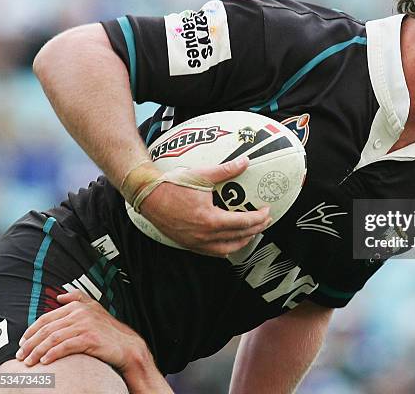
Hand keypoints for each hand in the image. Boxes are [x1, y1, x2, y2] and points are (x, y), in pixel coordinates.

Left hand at [16, 292, 171, 392]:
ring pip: (52, 339)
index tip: (23, 342)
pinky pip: (64, 347)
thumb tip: (60, 296)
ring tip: (29, 361)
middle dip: (30, 343)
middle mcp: (80, 314)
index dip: (31, 330)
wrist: (126, 345)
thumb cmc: (109, 331)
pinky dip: (52, 355)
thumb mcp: (95, 309)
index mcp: (78, 306)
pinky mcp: (89, 339)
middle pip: (47, 329)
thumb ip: (78, 299)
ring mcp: (85, 325)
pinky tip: (45, 361)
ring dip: (37, 352)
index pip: (47, 317)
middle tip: (21, 355)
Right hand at [139, 157, 271, 256]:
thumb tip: (245, 161)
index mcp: (210, 220)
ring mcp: (195, 242)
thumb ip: (226, 169)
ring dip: (242, 242)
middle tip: (265, 221)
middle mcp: (204, 235)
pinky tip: (229, 242)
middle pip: (238, 237)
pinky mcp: (187, 243)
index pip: (243, 223)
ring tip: (252, 233)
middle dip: (256, 229)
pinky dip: (225, 248)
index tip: (267, 210)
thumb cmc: (172, 185)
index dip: (259, 218)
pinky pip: (211, 252)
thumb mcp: (202, 174)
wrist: (147, 194)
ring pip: (226, 249)